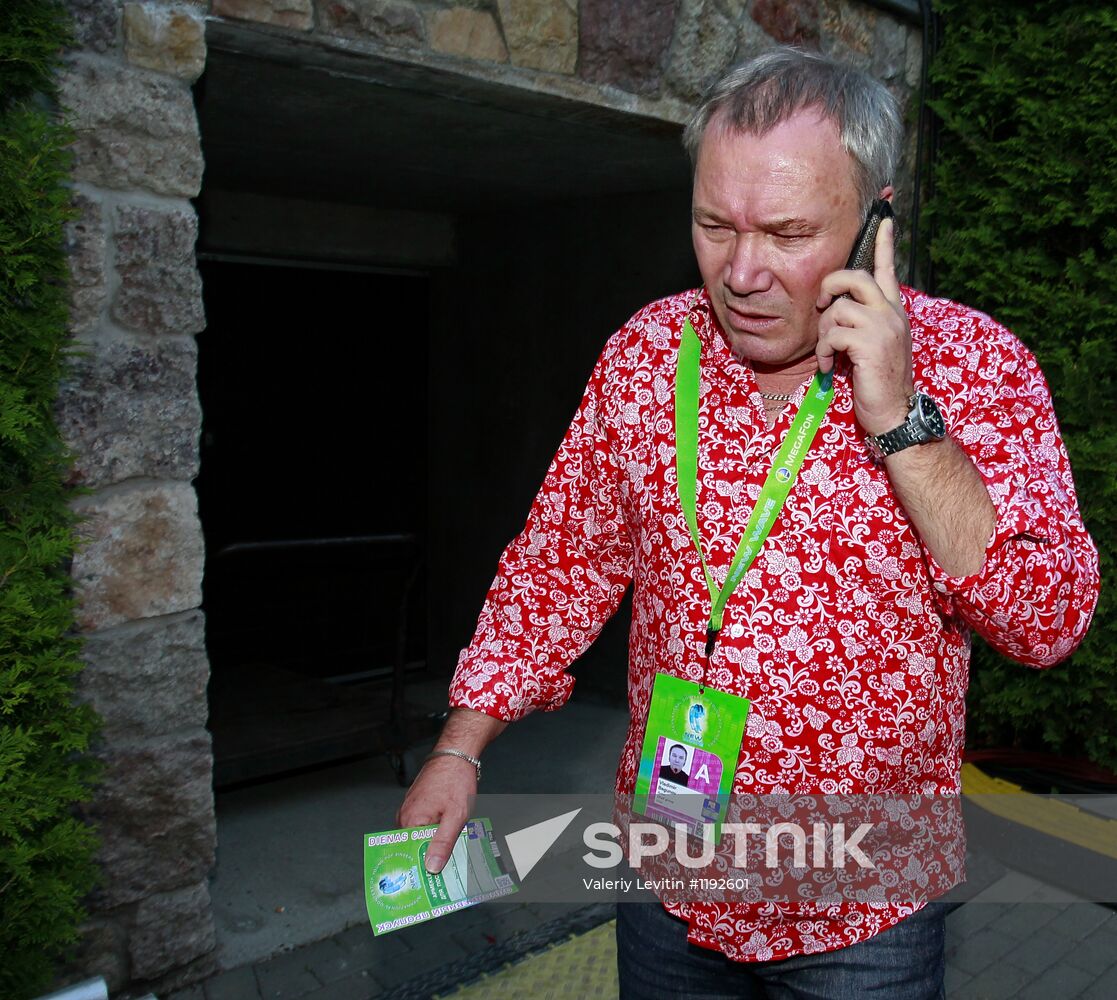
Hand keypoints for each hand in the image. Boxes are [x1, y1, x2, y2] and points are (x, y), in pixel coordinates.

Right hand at [397, 755, 475, 873]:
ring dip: (434, 846)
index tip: (430, 885)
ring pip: (420, 837)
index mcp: (410, 821)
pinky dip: (435, 833)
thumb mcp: (455, 816)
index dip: (420, 870)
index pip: (408, 855)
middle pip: (414, 848)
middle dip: (429, 859)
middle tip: (446, 874)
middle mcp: (405, 816)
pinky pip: (424, 826)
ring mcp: (410, 809)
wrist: (456, 754)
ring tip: (450, 856)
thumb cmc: (455, 780)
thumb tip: (431, 867)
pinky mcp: (418, 805)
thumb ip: (443, 843)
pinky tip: (449, 837)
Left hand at [815, 217, 913, 435]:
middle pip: (855, 277)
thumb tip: (836, 309)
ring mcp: (883, 326)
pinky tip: (830, 367)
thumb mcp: (873, 344)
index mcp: (893, 310)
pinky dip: (825, 352)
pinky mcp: (871, 343)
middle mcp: (891, 312)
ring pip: (838, 309)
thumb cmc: (879, 380)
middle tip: (821, 304)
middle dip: (830, 286)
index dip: (884, 242)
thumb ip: (862, 322)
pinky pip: (833, 334)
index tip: (883, 218)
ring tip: (829, 354)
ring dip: (824, 334)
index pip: (888, 269)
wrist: (894, 411)